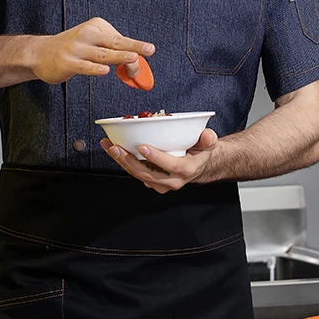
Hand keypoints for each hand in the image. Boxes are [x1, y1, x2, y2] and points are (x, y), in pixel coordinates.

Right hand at [31, 17, 154, 84]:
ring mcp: (76, 48)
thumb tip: (136, 65)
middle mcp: (87, 34)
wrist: (39, 53)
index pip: (119, 38)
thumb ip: (112, 52)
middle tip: (149, 49)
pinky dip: (94, 68)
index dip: (135, 48)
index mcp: (96, 26)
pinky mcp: (67, 62)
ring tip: (133, 58)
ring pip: (101, 54)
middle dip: (133, 46)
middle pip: (114, 41)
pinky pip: (84, 66)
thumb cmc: (71, 48)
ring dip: (118, 56)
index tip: (147, 54)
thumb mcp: (91, 42)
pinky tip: (104, 71)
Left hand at [99, 128, 218, 193]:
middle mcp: (172, 180)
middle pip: (147, 173)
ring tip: (109, 146)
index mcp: (186, 169)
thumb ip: (208, 139)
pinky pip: (135, 173)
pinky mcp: (151, 181)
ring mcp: (160, 183)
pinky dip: (123, 162)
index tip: (142, 147)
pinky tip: (113, 149)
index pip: (170, 165)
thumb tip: (207, 135)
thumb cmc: (200, 151)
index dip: (156, 157)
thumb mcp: (209, 143)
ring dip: (121, 161)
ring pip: (138, 174)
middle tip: (116, 147)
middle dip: (129, 161)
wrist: (198, 166)